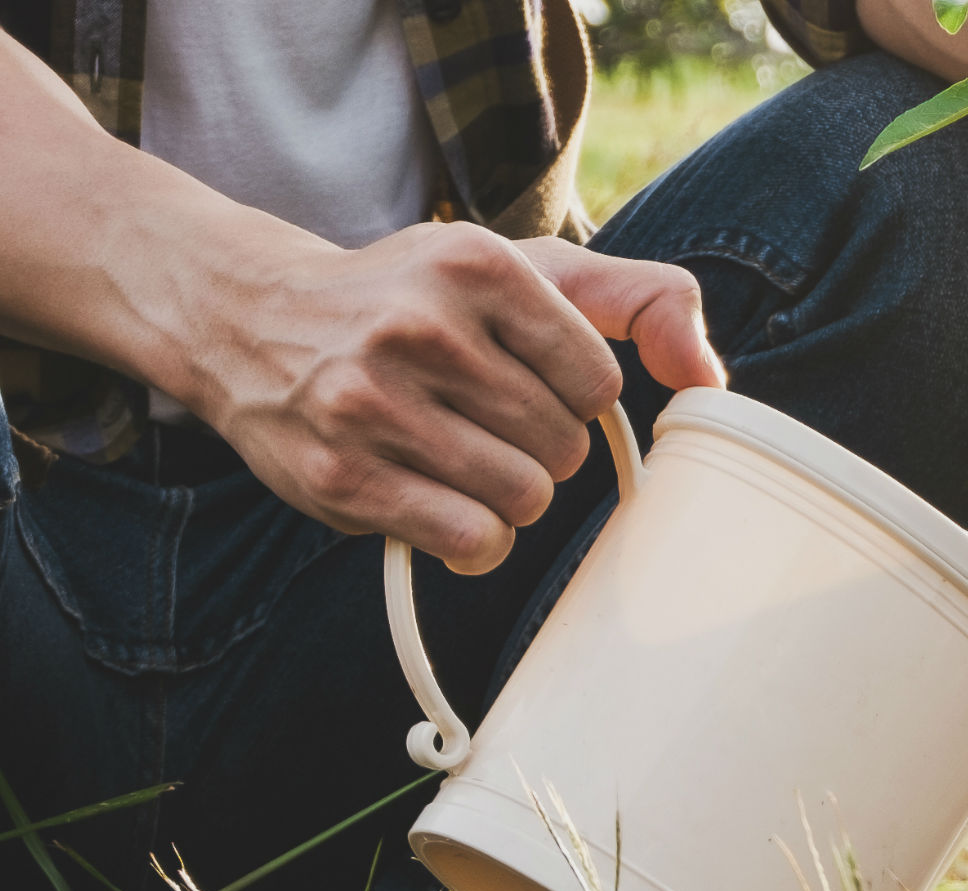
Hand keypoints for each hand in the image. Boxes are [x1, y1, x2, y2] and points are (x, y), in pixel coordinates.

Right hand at [183, 226, 725, 573]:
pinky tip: (438, 501)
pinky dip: (474, 540)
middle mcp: (420, 326)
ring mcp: (372, 402)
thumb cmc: (416, 301)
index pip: (599, 384)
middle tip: (479, 420)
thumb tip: (711, 379)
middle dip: (539, 450)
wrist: (250, 317)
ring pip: (524, 500)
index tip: (525, 380)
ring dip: (507, 497)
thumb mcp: (524, 270)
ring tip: (456, 457)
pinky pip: (473, 542)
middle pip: (564, 449)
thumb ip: (637, 301)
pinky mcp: (343, 475)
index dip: (574, 400)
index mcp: (478, 265)